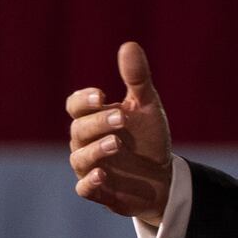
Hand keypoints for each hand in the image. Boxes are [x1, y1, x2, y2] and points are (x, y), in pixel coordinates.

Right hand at [64, 41, 174, 220]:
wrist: (162, 179)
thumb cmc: (148, 138)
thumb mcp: (146, 107)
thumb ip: (137, 78)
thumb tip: (129, 45)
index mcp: (93, 118)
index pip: (75, 106)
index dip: (84, 100)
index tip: (102, 95)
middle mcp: (86, 142)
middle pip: (79, 129)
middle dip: (99, 122)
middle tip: (123, 118)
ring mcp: (90, 167)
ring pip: (80, 158)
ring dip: (96, 150)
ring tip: (117, 144)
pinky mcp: (99, 192)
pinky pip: (85, 188)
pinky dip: (91, 182)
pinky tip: (103, 175)